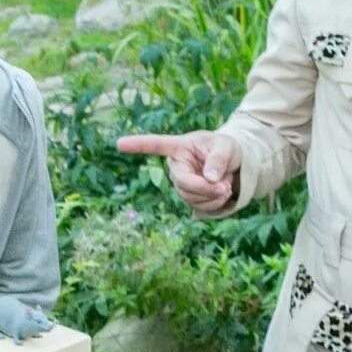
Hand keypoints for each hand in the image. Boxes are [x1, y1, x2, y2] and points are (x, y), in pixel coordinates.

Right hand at [115, 130, 240, 213]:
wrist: (231, 164)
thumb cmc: (225, 148)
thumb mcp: (226, 147)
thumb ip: (218, 159)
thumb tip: (210, 178)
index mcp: (179, 147)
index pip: (156, 145)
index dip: (138, 145)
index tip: (119, 143)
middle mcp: (176, 166)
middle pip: (183, 184)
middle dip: (206, 189)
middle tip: (226, 186)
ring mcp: (180, 183)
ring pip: (191, 198)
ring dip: (213, 197)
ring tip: (226, 186)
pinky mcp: (188, 197)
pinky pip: (198, 207)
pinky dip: (214, 204)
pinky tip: (221, 193)